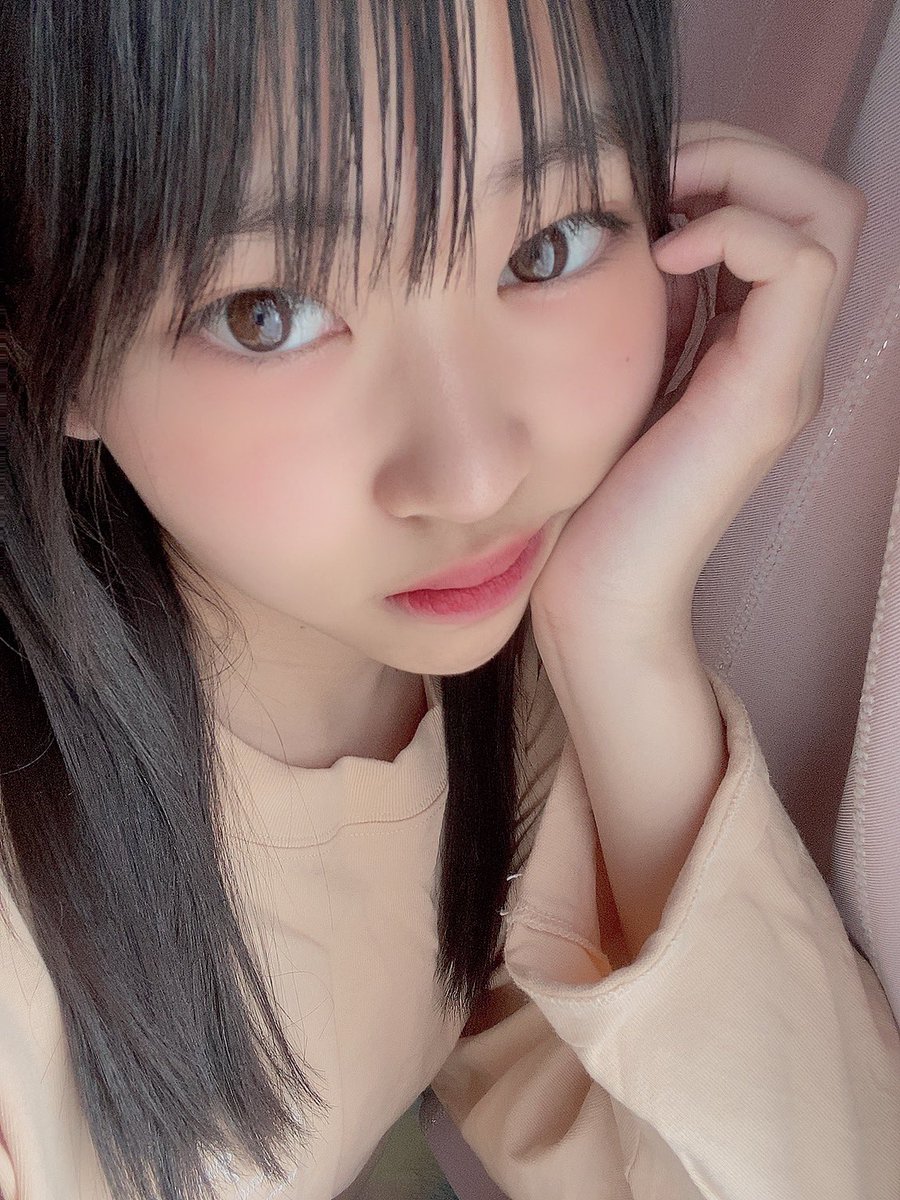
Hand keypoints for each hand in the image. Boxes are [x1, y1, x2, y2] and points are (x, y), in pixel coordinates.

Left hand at [529, 120, 866, 658]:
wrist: (595, 595)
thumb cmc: (584, 494)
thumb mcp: (611, 373)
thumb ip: (641, 308)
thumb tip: (629, 218)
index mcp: (746, 346)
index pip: (784, 208)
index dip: (721, 166)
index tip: (640, 185)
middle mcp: (781, 353)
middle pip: (821, 197)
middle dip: (737, 155)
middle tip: (655, 176)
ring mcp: (783, 373)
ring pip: (827, 215)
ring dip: (740, 180)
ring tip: (660, 211)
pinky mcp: (766, 396)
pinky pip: (798, 265)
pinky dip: (733, 232)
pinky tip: (661, 258)